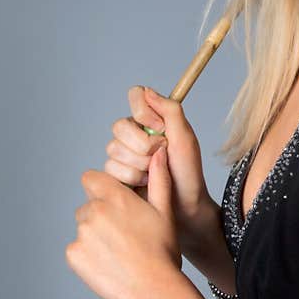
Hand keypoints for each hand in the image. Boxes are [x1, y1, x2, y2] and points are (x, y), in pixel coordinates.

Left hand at [66, 147, 180, 298]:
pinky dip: (88, 255)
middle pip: (88, 205)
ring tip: (119, 250)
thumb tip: (160, 152)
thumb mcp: (165, 210)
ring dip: (95, 235)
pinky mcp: (74, 255)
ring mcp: (81, 234)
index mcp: (115, 197)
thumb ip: (158, 178)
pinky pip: (77, 249)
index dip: (101, 186)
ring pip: (84, 228)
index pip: (90, 178)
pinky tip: (109, 263)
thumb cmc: (162, 249)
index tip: (113, 200)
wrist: (153, 288)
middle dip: (100, 214)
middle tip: (123, 233)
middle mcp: (93, 211)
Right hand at [104, 86, 215, 250]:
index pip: (135, 96)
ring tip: (155, 173)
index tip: (159, 127)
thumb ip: (170, 110)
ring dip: (140, 164)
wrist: (185, 207)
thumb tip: (147, 91)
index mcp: (153, 119)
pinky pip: (111, 169)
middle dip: (143, 145)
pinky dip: (132, 178)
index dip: (143, 112)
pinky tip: (145, 184)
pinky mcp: (115, 174)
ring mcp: (123, 154)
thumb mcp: (185, 138)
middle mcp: (135, 133)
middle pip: (120, 126)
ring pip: (114, 149)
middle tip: (162, 155)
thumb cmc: (188, 172)